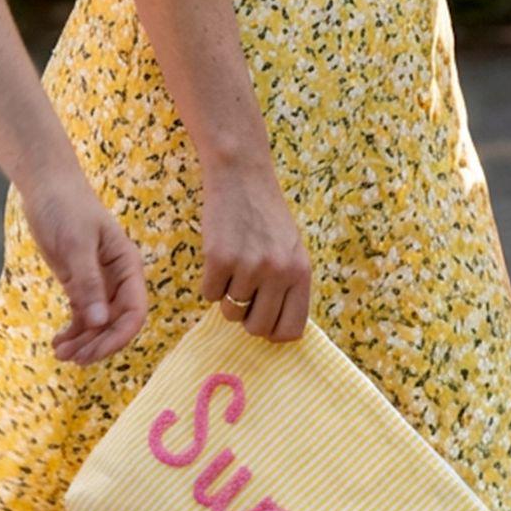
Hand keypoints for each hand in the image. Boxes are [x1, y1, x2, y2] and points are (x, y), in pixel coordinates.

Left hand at [17, 164, 148, 363]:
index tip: (93, 352)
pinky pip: (82, 316)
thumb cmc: (66, 208)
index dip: (117, 337)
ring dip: (82, 342)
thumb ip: (87, 284)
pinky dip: (73, 332)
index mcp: (128, 267)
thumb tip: (99, 322)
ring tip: (61, 354)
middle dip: (97, 344)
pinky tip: (58, 344)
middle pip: (116, 323)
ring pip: (98, 324)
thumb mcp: (76, 245)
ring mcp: (99, 284)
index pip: (134, 312)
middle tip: (72, 359)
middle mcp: (118, 279)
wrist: (46, 187)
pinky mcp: (80, 284)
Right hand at [200, 156, 310, 342]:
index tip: (263, 321)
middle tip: (242, 296)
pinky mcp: (219, 259)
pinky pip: (209, 295)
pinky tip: (218, 259)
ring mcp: (249, 266)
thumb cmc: (265, 216)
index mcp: (301, 272)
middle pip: (257, 328)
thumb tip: (274, 331)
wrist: (241, 177)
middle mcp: (279, 272)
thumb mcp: (290, 249)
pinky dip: (210, 282)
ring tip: (232, 268)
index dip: (273, 333)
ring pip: (230, 312)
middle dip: (246, 319)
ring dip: (226, 297)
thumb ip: (288, 286)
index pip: (291, 330)